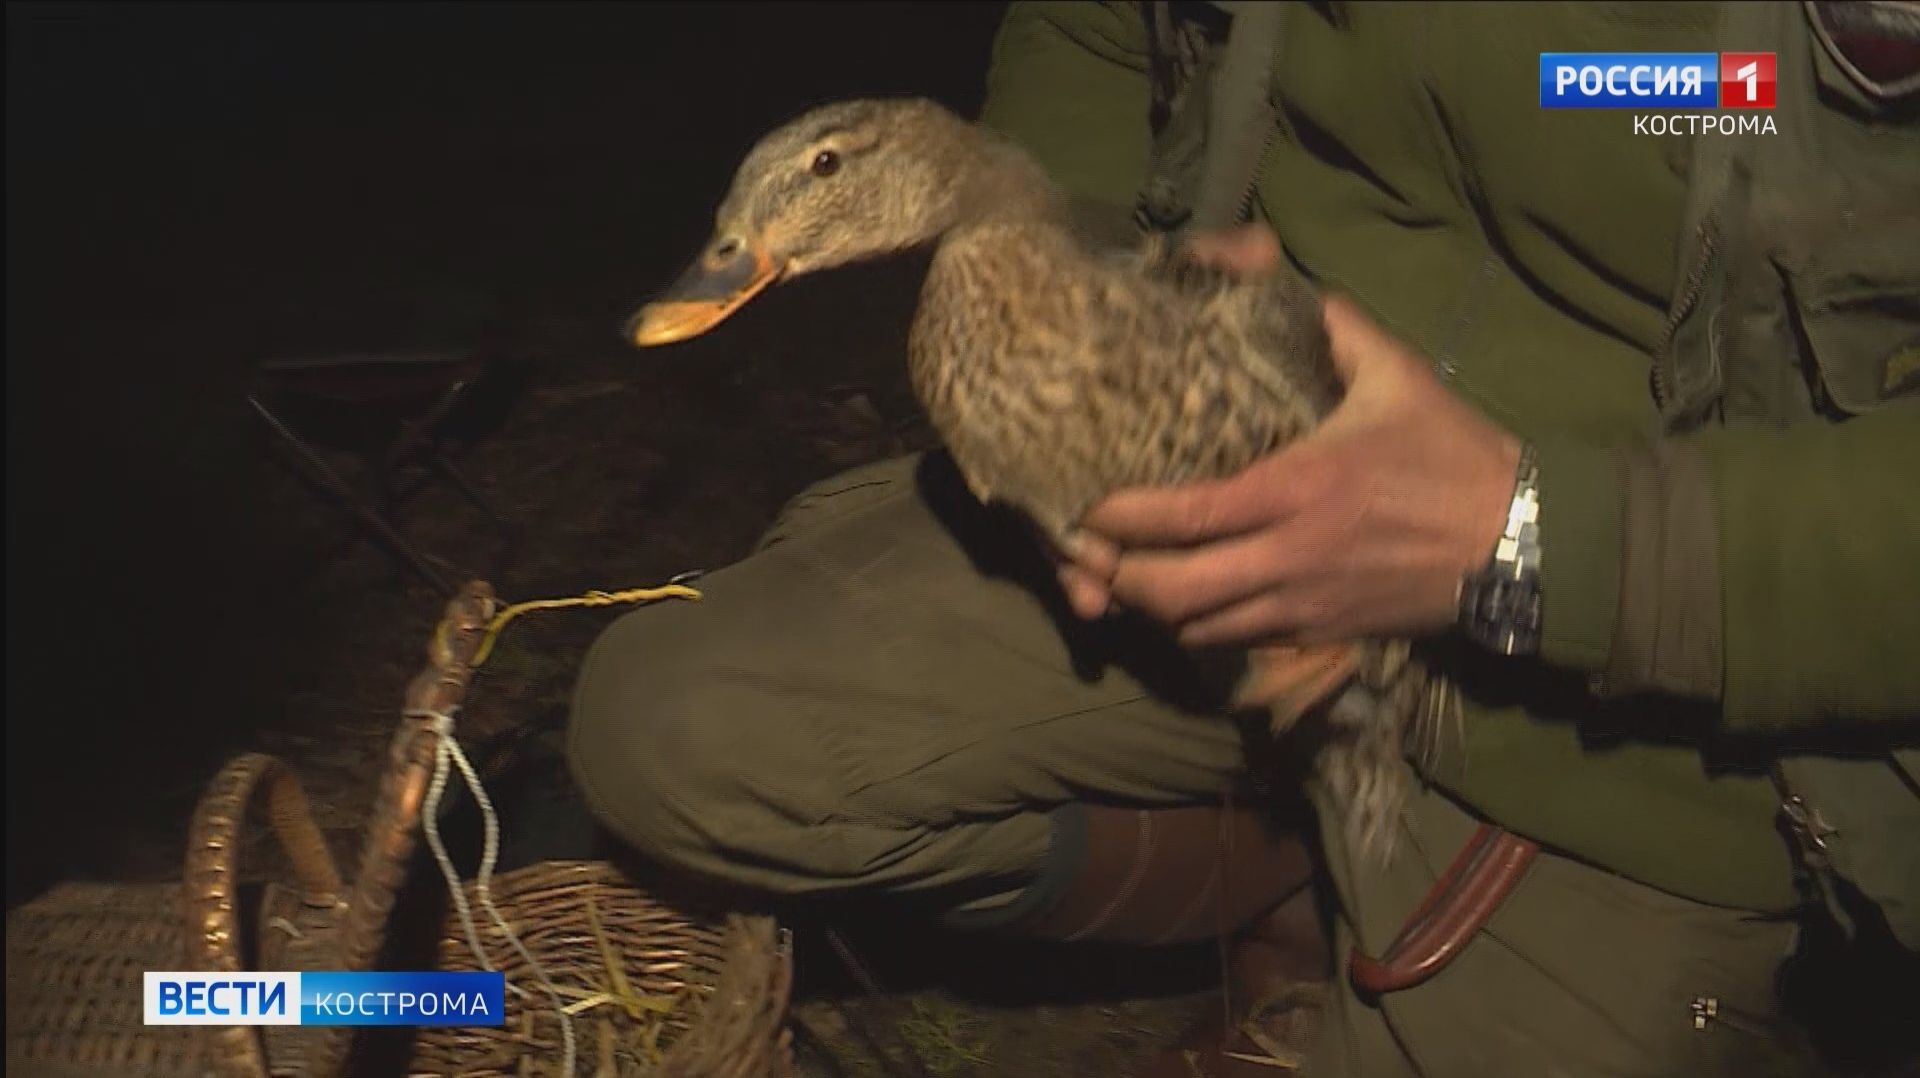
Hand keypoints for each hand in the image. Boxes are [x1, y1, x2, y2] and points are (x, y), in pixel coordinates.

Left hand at [1056, 291, 1522, 646]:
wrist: (1518, 542)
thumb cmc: (1452, 452)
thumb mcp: (1395, 372)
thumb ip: (1332, 325)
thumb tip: (1273, 275)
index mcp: (1298, 486)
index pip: (1186, 514)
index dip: (1121, 520)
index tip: (1084, 507)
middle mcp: (1289, 554)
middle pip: (1174, 590)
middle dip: (1117, 578)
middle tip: (1082, 555)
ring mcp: (1302, 603)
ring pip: (1198, 627)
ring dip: (1151, 608)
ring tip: (1118, 579)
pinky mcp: (1320, 633)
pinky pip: (1237, 643)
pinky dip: (1197, 628)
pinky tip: (1180, 604)